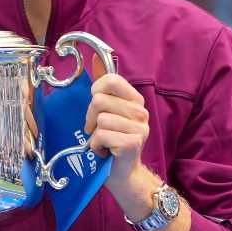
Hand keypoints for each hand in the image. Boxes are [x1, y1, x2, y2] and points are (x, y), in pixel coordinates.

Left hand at [84, 54, 151, 206]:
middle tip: (97, 130)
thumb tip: (95, 57)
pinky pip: (100, 136)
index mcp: (134, 100)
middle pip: (99, 101)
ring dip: (94, 135)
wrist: (120, 173)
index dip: (95, 92)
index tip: (97, 108)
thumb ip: (103, 86)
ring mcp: (139, 128)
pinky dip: (96, 146)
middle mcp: (141, 112)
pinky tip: (105, 151)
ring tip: (104, 142)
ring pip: (99, 120)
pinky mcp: (132, 143)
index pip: (110, 80)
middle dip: (90, 117)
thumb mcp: (106, 111)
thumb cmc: (110, 141)